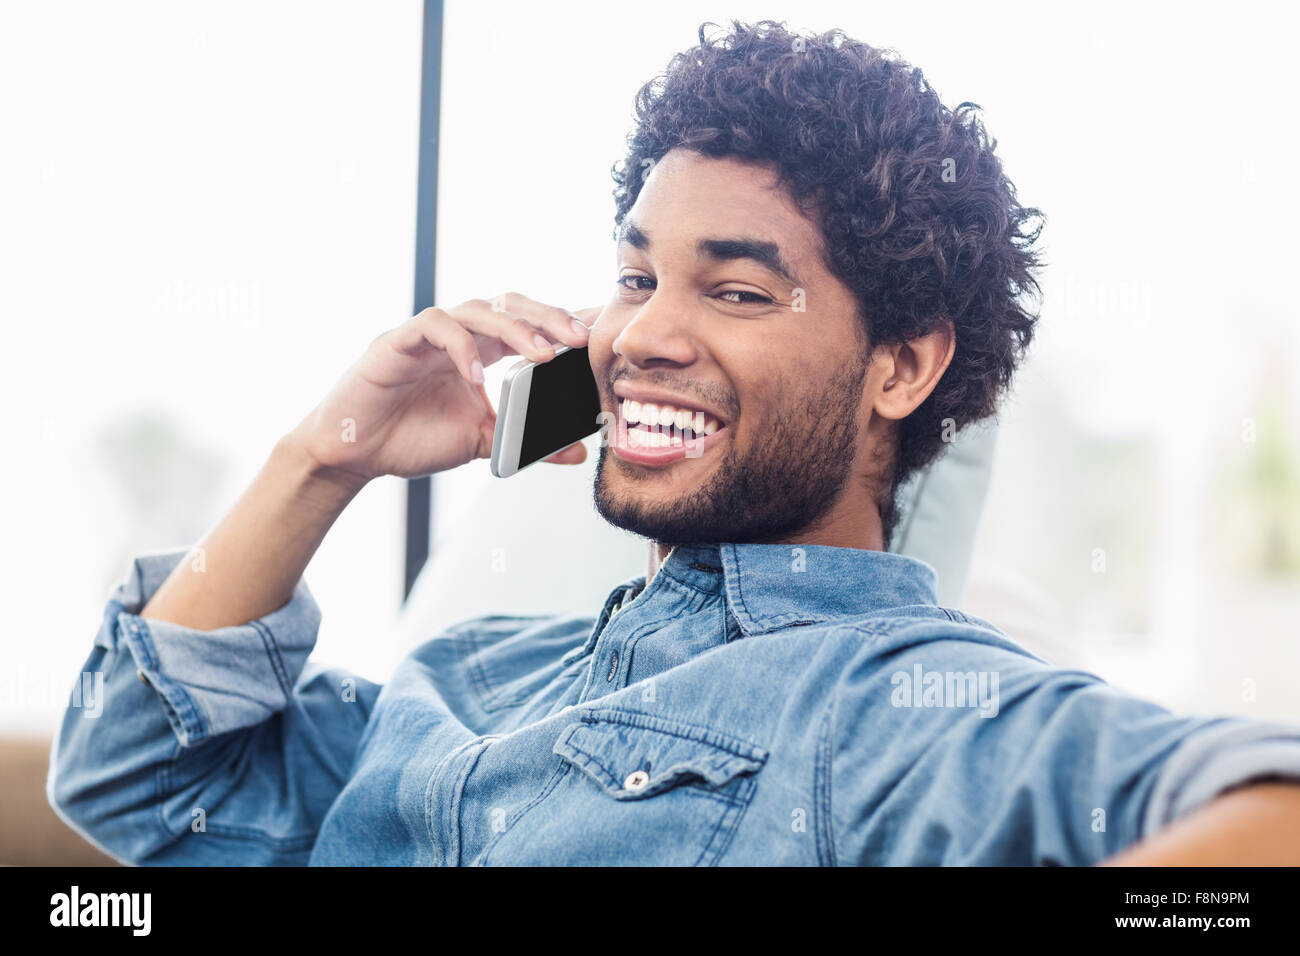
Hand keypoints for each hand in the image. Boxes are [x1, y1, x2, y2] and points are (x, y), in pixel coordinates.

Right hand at [287, 294, 594, 482]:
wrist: (355, 454)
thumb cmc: (412, 439)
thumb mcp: (482, 442)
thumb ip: (526, 441)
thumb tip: (578, 452)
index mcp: (482, 351)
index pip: (529, 325)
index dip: (563, 324)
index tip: (599, 337)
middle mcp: (459, 335)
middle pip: (511, 305)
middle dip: (549, 318)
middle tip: (580, 340)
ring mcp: (428, 334)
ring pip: (478, 309)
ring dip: (515, 330)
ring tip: (542, 357)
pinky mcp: (397, 342)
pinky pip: (434, 328)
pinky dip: (460, 348)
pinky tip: (478, 376)